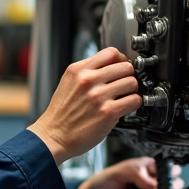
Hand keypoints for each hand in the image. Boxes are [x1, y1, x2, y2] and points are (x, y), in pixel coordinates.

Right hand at [27, 47, 141, 163]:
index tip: (121, 68)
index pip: (111, 52)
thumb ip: (88, 72)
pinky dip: (134, 103)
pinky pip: (134, 100)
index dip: (121, 60)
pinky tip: (126, 107)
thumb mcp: (69, 82)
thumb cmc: (62, 113)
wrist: (54, 136)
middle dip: (128, 75)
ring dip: (132, 90)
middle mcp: (88, 80)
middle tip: (125, 84)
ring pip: (132, 82)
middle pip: (125, 66)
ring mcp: (98, 96)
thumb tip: (112, 66)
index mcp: (78, 70)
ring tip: (125, 96)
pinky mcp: (108, 112)